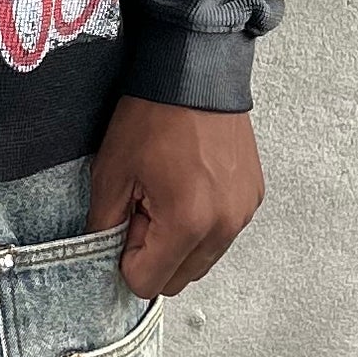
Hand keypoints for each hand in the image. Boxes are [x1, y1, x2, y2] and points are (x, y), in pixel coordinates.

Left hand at [87, 98, 263, 299]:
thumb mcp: (112, 172)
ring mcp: (243, 212)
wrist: (195, 73)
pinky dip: (202, 225)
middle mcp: (223, 226)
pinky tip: (189, 187)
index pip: (148, 283)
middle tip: (143, 210)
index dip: (127, 259)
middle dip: (154, 255)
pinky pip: (222, 234)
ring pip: (202, 260)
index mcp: (187, 223)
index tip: (125, 225)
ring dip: (179, 243)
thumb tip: (108, 253)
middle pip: (179, 279)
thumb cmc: (153, 116)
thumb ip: (105, 225)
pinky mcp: (252, 198)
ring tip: (166, 196)